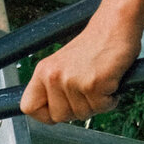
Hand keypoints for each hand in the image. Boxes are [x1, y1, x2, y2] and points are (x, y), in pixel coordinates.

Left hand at [21, 14, 140, 123]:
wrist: (115, 26)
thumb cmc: (94, 46)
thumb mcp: (62, 64)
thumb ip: (53, 87)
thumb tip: (51, 114)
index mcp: (42, 71)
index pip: (28, 107)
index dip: (44, 114)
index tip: (58, 110)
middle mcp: (53, 76)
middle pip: (59, 117)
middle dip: (77, 111)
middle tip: (88, 93)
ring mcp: (72, 81)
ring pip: (82, 114)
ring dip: (96, 104)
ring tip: (100, 83)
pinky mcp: (93, 84)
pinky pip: (102, 107)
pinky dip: (111, 100)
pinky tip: (110, 82)